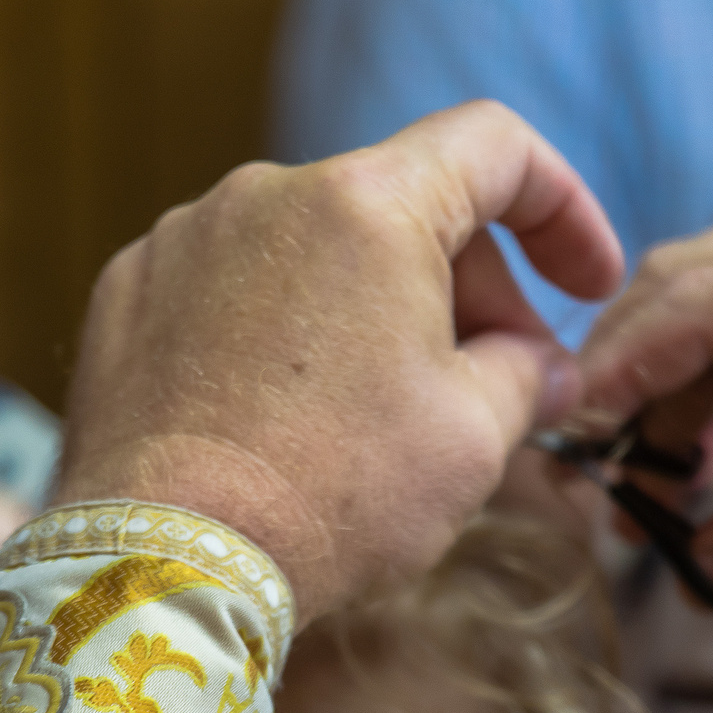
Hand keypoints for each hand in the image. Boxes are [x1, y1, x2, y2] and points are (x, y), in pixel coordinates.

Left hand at [56, 101, 624, 620]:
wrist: (164, 565)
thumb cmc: (332, 498)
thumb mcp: (472, 440)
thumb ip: (528, 376)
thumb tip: (543, 367)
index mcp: (369, 203)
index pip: (495, 147)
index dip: (562, 206)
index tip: (585, 282)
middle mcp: (267, 193)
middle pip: (403, 206)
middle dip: (469, 289)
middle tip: (500, 383)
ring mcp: (184, 238)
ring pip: (315, 250)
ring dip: (371, 312)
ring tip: (385, 414)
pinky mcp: (127, 292)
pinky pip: (233, 288)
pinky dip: (280, 333)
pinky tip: (290, 417)